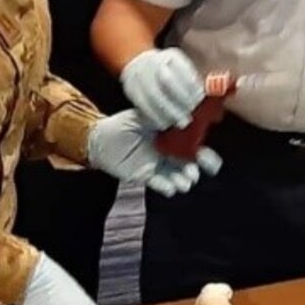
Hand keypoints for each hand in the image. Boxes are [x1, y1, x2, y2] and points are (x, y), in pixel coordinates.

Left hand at [86, 110, 221, 197]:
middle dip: (197, 169)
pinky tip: (170, 187)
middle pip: (190, 164)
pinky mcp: (147, 177)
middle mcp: (168, 152)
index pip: (193, 145)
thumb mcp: (139, 117)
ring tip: (185, 181)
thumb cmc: (120, 125)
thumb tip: (178, 119)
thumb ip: (158, 119)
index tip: (205, 154)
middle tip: (195, 171)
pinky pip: (161, 185)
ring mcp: (158, 165)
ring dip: (184, 180)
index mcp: (171, 136)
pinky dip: (168, 187)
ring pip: (178, 176)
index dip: (203, 153)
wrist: (99, 140)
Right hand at [118, 47, 204, 130]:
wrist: (138, 62)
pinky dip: (154, 116)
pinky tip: (164, 125)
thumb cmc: (169, 70)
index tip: (200, 99)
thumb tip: (215, 101)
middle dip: (181, 100)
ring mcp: (141, 76)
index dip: (192, 86)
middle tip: (191, 115)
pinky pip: (143, 104)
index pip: (183, 71)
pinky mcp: (132, 89)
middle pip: (167, 82)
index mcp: (170, 56)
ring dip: (168, 112)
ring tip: (180, 123)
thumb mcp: (182, 67)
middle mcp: (154, 63)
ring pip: (154, 95)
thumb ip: (195, 82)